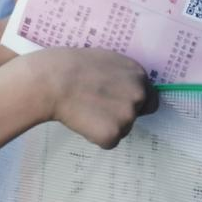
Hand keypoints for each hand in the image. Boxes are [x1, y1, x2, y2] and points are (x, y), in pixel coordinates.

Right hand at [21, 48, 157, 148]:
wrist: (52, 81)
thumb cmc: (70, 66)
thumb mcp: (104, 59)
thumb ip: (120, 74)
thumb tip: (122, 85)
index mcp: (138, 74)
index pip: (149, 97)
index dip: (132, 102)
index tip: (117, 104)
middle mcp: (138, 94)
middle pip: (136, 115)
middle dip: (120, 115)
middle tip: (96, 108)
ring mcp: (127, 116)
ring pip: (122, 129)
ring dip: (106, 125)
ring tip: (84, 111)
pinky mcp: (113, 134)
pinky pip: (108, 142)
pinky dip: (95, 137)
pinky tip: (82, 121)